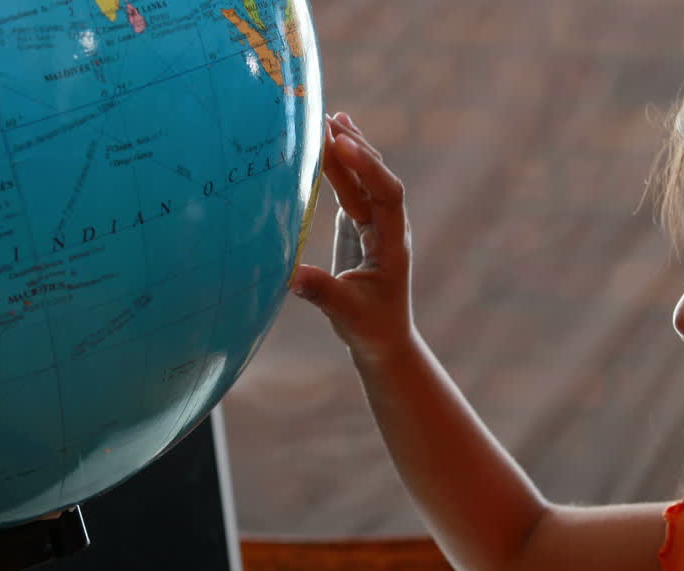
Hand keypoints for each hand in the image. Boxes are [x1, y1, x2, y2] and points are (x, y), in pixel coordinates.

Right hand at [292, 113, 414, 363]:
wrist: (382, 338)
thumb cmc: (369, 328)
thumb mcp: (345, 313)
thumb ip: (321, 292)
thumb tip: (290, 275)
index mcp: (392, 243)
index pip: (387, 194)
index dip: (367, 168)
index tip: (342, 144)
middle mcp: (388, 226)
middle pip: (375, 176)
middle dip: (353, 147)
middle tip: (325, 119)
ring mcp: (374, 222)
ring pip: (362, 177)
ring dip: (347, 148)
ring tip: (326, 117)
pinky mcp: (359, 224)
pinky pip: (351, 186)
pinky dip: (341, 162)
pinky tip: (331, 137)